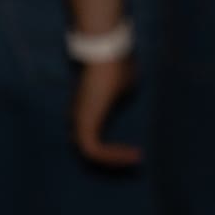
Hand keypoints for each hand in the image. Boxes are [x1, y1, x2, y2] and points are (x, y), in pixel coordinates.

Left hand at [72, 52, 140, 167]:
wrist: (106, 53)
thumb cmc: (116, 65)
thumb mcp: (123, 88)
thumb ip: (119, 101)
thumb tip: (124, 105)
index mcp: (86, 108)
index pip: (92, 135)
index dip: (111, 147)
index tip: (136, 151)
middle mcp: (78, 116)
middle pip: (88, 148)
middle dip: (112, 158)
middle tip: (135, 161)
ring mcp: (79, 120)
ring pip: (90, 153)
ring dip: (114, 160)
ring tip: (136, 160)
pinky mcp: (83, 122)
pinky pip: (93, 150)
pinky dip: (112, 155)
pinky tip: (134, 154)